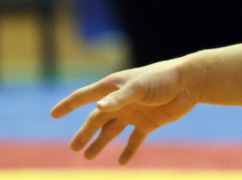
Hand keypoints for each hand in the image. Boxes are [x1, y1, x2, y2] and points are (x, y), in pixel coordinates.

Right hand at [50, 59, 196, 164]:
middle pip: (97, 119)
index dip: (67, 105)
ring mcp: (133, 112)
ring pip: (111, 131)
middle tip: (74, 149)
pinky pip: (134, 139)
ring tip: (88, 157)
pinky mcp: (148, 122)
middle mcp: (120, 101)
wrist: (188, 83)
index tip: (53, 114)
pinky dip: (128, 150)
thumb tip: (98, 107)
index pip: (84, 97)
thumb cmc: (161, 79)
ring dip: (100, 143)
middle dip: (84, 133)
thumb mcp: (139, 88)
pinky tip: (122, 162)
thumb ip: (120, 98)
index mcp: (113, 87)